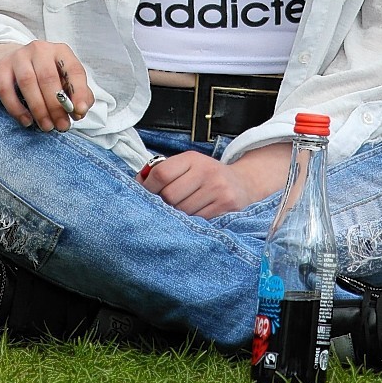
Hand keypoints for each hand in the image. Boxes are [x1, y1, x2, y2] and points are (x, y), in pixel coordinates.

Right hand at [0, 40, 93, 131]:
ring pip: (28, 83)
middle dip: (56, 106)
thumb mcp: (64, 79)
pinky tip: (27, 121)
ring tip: (46, 126)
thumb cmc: (44, 75)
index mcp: (61, 51)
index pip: (73, 70)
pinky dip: (17, 108)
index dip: (79, 92)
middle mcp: (40, 50)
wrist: (13, 62)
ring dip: (39, 109)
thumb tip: (80, 111)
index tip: (79, 111)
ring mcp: (18, 56)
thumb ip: (77, 94)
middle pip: (49, 77)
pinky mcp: (0, 67)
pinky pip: (6, 90)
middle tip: (61, 125)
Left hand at [139, 150, 254, 217]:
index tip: (142, 195)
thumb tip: (138, 183)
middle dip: (161, 205)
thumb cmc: (209, 176)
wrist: (244, 184)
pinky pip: (198, 221)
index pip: (162, 173)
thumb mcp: (189, 166)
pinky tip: (192, 220)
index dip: (147, 187)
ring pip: (183, 212)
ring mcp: (218, 190)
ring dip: (176, 217)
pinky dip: (191, 224)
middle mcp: (207, 172)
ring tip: (178, 214)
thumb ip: (166, 171)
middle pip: (170, 196)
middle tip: (161, 209)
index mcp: (193, 159)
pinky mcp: (226, 207)